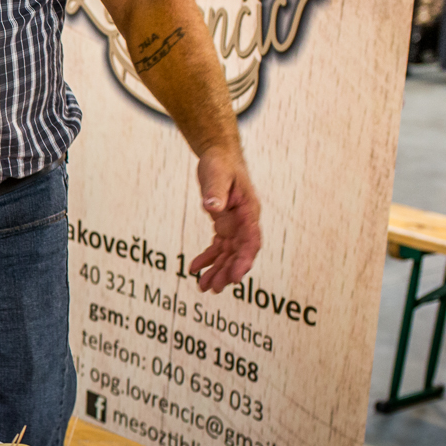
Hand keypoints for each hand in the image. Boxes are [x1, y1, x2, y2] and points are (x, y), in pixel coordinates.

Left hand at [188, 144, 261, 292]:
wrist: (220, 156)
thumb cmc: (220, 163)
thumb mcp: (216, 173)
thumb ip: (215, 191)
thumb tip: (212, 207)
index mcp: (248, 211)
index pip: (250, 241)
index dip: (244, 260)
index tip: (236, 277)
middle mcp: (245, 221)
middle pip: (240, 253)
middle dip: (227, 272)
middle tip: (213, 289)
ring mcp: (235, 225)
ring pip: (229, 254)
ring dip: (217, 271)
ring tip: (203, 287)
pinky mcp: (224, 226)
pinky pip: (218, 247)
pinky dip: (208, 259)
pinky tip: (194, 268)